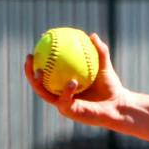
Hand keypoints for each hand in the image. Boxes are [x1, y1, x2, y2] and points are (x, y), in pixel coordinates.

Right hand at [23, 34, 148, 142]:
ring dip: (38, 83)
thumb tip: (92, 35)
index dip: (37, 59)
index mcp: (62, 83)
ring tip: (39, 70)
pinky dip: (67, 91)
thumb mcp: (104, 67)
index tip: (35, 46)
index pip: (45, 71)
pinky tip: (71, 82)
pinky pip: (64, 101)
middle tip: (29, 57)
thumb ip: (99, 52)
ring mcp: (63, 104)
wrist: (119, 106)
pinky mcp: (70, 113)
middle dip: (29, 71)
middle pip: (37, 83)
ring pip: (44, 94)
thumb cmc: (111, 86)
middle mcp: (59, 94)